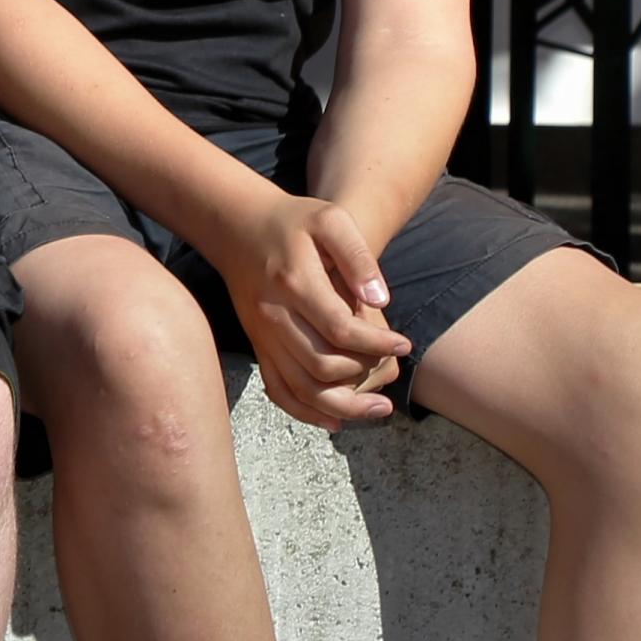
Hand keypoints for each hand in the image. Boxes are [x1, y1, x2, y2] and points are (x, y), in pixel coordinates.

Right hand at [206, 189, 411, 429]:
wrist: (235, 225)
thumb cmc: (291, 221)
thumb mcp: (330, 220)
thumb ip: (358, 257)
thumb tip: (380, 301)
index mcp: (294, 282)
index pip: (342, 329)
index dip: (379, 344)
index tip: (405, 343)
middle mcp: (272, 314)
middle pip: (322, 366)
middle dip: (366, 374)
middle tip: (392, 365)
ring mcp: (261, 333)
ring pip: (301, 388)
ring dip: (343, 407)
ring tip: (380, 409)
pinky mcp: (256, 344)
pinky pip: (278, 389)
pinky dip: (306, 412)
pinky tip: (336, 420)